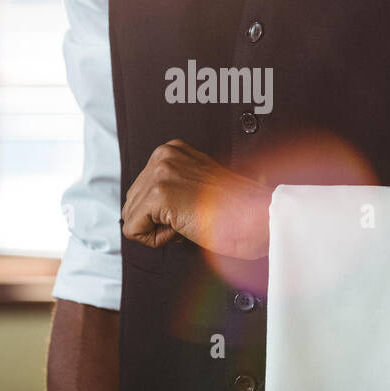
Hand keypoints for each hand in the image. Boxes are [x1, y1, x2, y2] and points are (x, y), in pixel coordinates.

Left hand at [122, 139, 272, 259]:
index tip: (190, 208)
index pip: (141, 190)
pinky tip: (184, 227)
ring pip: (131, 217)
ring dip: (158, 229)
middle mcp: (164, 156)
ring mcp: (161, 174)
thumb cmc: (238, 208)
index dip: (163, 211)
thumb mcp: (198, 183)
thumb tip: (148, 207)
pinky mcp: (160, 195)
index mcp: (172, 150)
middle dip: (156, 219)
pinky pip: (134, 230)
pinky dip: (156, 239)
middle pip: (132, 202)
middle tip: (191, 216)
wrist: (258, 217)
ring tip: (190, 220)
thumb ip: (172, 185)